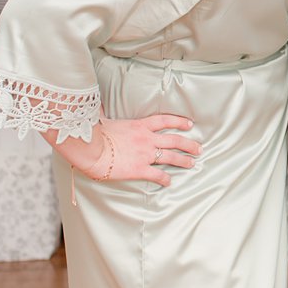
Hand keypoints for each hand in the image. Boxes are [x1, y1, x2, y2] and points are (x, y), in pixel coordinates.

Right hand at [59, 115, 200, 187]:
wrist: (90, 149)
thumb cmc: (93, 134)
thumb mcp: (102, 118)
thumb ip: (104, 112)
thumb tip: (97, 104)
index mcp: (139, 126)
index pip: (164, 121)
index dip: (178, 121)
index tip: (189, 124)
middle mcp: (146, 139)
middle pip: (174, 140)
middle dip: (188, 144)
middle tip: (198, 148)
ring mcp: (145, 154)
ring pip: (171, 157)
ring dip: (183, 160)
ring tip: (192, 163)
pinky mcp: (140, 169)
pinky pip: (157, 175)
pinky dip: (164, 179)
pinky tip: (169, 182)